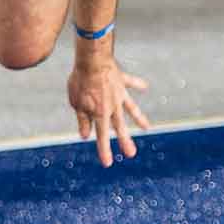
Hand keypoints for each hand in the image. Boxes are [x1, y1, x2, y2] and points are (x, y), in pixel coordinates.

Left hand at [67, 53, 149, 167]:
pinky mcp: (122, 81)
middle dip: (125, 141)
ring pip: (131, 109)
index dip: (104, 150)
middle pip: (119, 127)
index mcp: (100, 114)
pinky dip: (138, 84)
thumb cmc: (81, 81)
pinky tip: (145, 86)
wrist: (93, 60)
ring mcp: (119, 94)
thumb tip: (86, 136)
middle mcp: (113, 107)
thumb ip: (82, 119)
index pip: (101, 136)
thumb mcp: (76, 103)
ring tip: (146, 127)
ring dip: (139, 118)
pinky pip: (131, 83)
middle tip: (131, 153)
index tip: (108, 163)